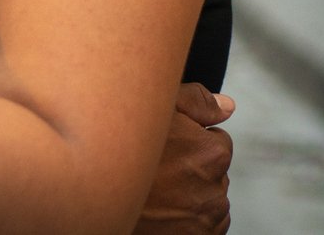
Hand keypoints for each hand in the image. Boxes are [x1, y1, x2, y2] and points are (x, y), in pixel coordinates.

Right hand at [135, 84, 233, 233]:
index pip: (216, 141)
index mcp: (211, 153)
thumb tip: (227, 106)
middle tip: (159, 167)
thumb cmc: (120, 147)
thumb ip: (196, 101)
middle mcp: (214, 188)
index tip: (168, 145)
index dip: (190, 140)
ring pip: (208, 198)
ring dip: (191, 193)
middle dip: (192, 167)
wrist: (96, 196)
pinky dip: (189, 218)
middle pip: (212, 171)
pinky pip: (204, 224)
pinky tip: (164, 207)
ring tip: (157, 189)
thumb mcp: (155, 108)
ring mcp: (205, 218)